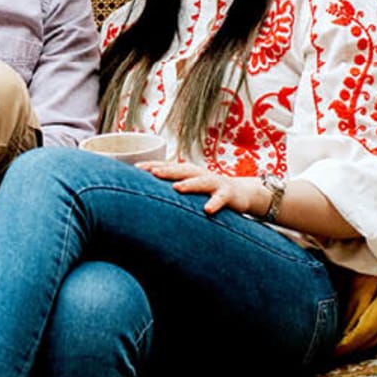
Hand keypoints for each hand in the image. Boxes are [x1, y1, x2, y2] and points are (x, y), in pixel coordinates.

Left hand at [140, 161, 270, 217]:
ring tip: (177, 188)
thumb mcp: (189, 186)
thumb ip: (171, 188)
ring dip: (189, 184)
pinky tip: (207, 210)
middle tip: (152, 172)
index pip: (168, 166)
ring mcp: (214, 182)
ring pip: (201, 182)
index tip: (136, 168)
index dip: (152, 166)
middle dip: (166, 170)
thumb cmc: (208, 191)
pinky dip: (214, 203)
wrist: (240, 193)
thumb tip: (143, 194)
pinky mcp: (227, 194)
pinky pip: (221, 199)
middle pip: (181, 170)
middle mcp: (199, 174)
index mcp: (188, 172)